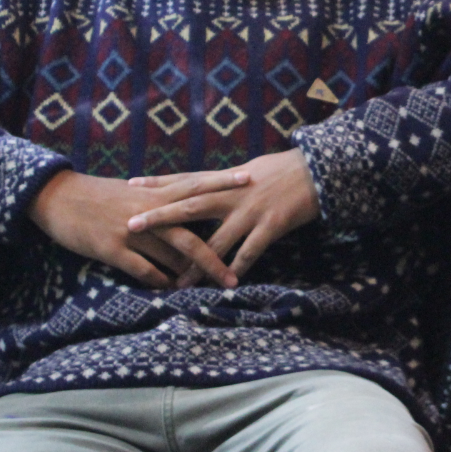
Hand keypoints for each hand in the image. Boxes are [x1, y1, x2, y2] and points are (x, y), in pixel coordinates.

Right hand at [29, 170, 235, 288]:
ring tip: (214, 288)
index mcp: (154, 192)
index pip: (195, 185)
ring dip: (195, 273)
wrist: (56, 196)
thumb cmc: (96, 194)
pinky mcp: (113, 248)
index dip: (222, 182)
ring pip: (174, 252)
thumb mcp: (131, 192)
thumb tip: (182, 206)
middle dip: (218, 251)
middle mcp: (149, 210)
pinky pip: (143, 269)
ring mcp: (132, 230)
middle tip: (238, 272)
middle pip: (193, 229)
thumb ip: (158, 199)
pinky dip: (159, 282)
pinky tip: (171, 291)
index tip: (250, 179)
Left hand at [124, 149, 320, 286]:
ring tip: (178, 282)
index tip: (132, 185)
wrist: (319, 170)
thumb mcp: (250, 170)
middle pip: (189, 206)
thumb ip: (227, 182)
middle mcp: (233, 194)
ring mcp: (251, 211)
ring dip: (196, 263)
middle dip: (160, 217)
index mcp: (227, 180)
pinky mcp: (271, 225)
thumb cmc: (284, 169)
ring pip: (217, 240)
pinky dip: (239, 266)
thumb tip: (207, 187)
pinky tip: (228, 282)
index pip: (186, 179)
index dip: (159, 183)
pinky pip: (251, 250)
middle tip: (132, 226)